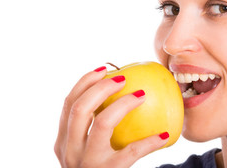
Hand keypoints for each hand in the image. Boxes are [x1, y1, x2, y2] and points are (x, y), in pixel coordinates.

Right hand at [54, 66, 168, 167]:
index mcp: (63, 141)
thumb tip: (119, 92)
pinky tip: (164, 135)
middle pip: (80, 108)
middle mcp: (70, 152)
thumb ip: (92, 129)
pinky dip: (149, 141)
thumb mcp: (86, 150)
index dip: (84, 82)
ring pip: (102, 124)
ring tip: (141, 95)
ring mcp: (88, 164)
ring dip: (123, 104)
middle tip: (122, 77)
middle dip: (100, 87)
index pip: (68, 104)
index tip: (103, 68)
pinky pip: (131, 152)